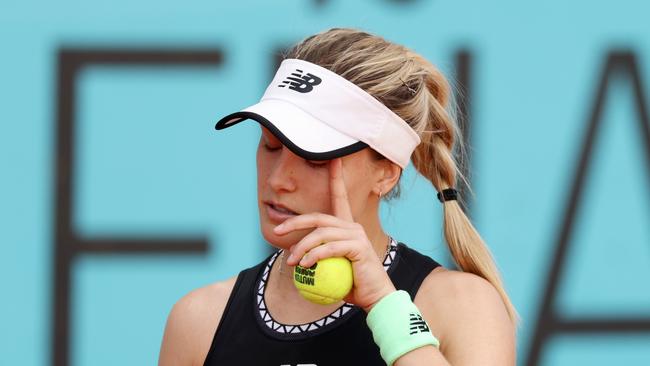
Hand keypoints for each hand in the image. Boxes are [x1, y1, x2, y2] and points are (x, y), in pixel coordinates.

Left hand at [273, 158, 395, 310]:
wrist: (375, 297)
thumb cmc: (351, 284)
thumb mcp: (329, 268)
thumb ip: (317, 259)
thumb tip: (293, 257)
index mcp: (347, 227)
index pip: (340, 197)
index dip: (336, 178)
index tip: (333, 160)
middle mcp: (353, 226)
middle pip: (318, 217)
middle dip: (295, 221)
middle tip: (278, 230)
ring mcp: (356, 235)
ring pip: (321, 234)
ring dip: (302, 247)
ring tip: (292, 261)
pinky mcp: (358, 247)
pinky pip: (330, 248)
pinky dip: (314, 256)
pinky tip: (304, 265)